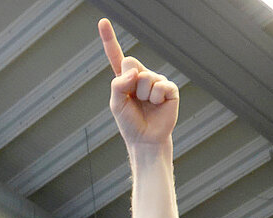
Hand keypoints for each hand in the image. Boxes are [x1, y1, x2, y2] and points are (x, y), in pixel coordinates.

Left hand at [100, 20, 178, 147]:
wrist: (146, 140)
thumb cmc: (130, 123)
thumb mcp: (116, 104)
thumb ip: (118, 85)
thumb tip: (133, 72)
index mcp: (125, 78)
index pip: (116, 55)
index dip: (109, 39)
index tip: (102, 22)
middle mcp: (141, 75)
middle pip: (131, 62)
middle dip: (130, 81)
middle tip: (135, 99)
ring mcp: (156, 80)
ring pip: (144, 77)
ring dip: (142, 95)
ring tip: (146, 105)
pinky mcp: (169, 89)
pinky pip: (159, 86)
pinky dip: (156, 98)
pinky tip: (158, 105)